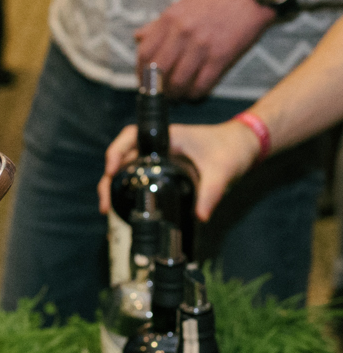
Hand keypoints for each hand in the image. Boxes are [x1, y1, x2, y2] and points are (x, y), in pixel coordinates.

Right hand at [97, 120, 259, 220]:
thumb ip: (211, 193)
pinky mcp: (165, 167)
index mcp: (168, 136)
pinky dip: (129, 186)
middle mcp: (159, 145)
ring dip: (115, 184)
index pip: (130, 137)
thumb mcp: (222, 171)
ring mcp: (160, 156)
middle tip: (105, 202)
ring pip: (128, 166)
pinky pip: (139, 174)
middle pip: (122, 156)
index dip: (116, 153)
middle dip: (109, 178)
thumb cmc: (233, 148)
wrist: (246, 145)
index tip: (111, 171)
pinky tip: (126, 202)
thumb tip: (200, 216)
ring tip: (109, 207)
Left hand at [134, 0, 275, 99]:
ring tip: (175, 96)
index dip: (141, 71)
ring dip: (175, 93)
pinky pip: (202, 83)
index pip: (145, 53)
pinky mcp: (222, 56)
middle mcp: (183, 33)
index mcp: (170, 19)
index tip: (143, 80)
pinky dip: (195, 93)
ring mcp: (202, 45)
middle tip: (158, 93)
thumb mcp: (183, 3)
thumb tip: (137, 37)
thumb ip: (159, 23)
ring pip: (178, 81)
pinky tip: (193, 93)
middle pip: (158, 71)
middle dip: (155, 87)